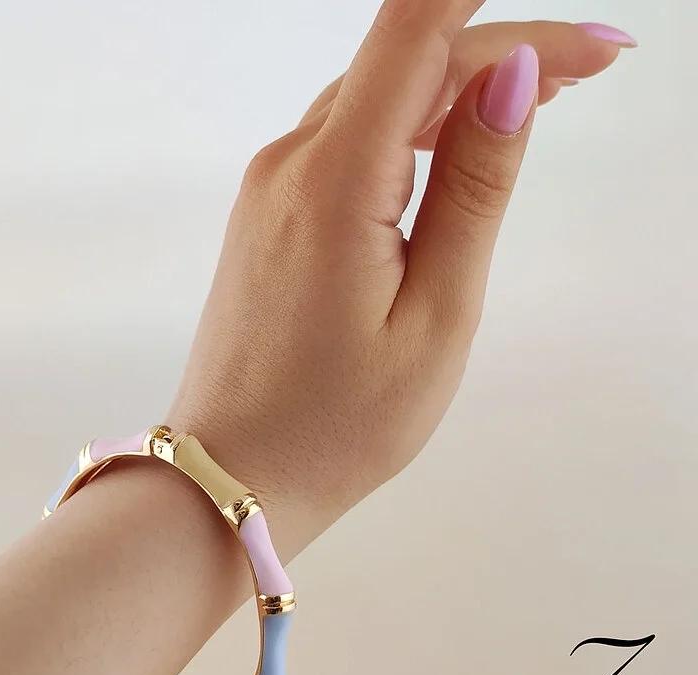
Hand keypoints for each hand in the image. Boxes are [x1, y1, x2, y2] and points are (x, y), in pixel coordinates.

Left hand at [167, 4, 633, 546]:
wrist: (236, 474)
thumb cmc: (336, 424)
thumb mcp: (434, 316)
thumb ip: (472, 191)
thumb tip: (510, 77)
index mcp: (333, 184)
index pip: (418, 32)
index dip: (508, 18)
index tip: (589, 46)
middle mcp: (288, 168)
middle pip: (403, 62)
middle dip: (502, 51)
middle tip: (593, 72)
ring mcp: (270, 191)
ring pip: (374, 100)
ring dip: (456, 87)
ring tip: (538, 101)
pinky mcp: (269, 218)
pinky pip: (345, 145)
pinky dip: (408, 130)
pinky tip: (450, 145)